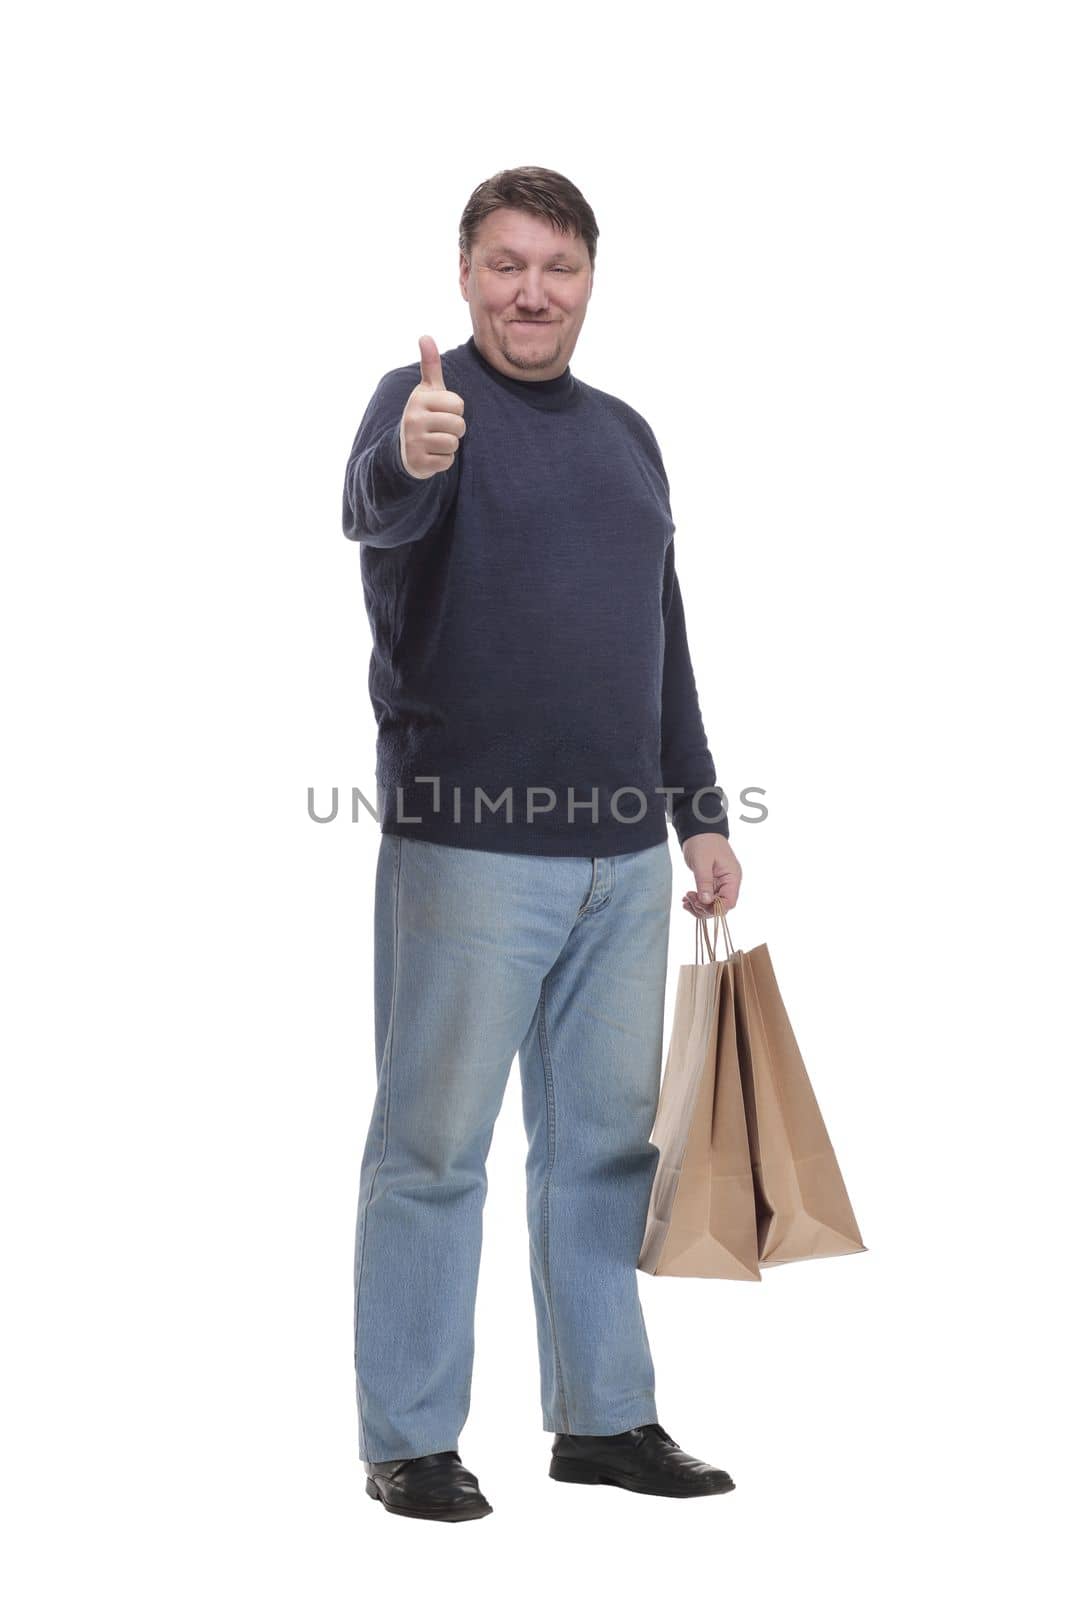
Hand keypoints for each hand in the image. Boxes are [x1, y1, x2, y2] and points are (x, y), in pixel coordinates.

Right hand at [399, 334, 467, 478]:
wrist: (403, 449)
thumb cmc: (423, 415)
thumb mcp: (426, 391)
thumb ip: (430, 365)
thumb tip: (425, 336)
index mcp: (418, 399)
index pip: (458, 404)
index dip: (455, 410)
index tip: (442, 411)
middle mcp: (413, 419)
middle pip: (458, 425)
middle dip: (455, 429)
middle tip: (441, 429)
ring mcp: (414, 442)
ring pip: (453, 444)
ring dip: (450, 445)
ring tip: (436, 441)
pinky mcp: (418, 462)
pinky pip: (447, 461)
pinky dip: (443, 460)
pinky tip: (432, 454)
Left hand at [680, 833, 741, 915]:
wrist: (699, 830)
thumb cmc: (703, 841)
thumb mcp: (702, 862)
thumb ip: (704, 882)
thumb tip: (706, 901)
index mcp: (732, 877)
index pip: (729, 902)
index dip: (715, 907)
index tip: (700, 903)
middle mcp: (729, 883)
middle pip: (720, 907)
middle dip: (704, 907)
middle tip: (689, 898)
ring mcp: (720, 884)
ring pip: (712, 905)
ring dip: (698, 906)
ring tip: (686, 899)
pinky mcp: (711, 883)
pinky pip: (706, 898)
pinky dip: (696, 901)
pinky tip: (686, 899)